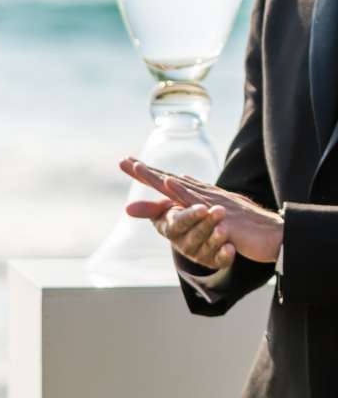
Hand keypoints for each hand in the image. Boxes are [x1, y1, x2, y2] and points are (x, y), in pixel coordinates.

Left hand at [119, 157, 283, 269]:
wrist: (273, 236)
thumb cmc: (245, 228)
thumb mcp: (215, 220)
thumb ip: (198, 209)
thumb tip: (184, 193)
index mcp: (202, 197)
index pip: (171, 183)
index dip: (150, 174)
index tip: (129, 164)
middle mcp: (205, 195)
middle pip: (170, 180)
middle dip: (146, 171)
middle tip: (124, 161)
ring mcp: (212, 203)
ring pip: (179, 187)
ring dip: (158, 177)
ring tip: (138, 167)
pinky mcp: (220, 215)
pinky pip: (199, 202)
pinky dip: (184, 192)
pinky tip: (171, 183)